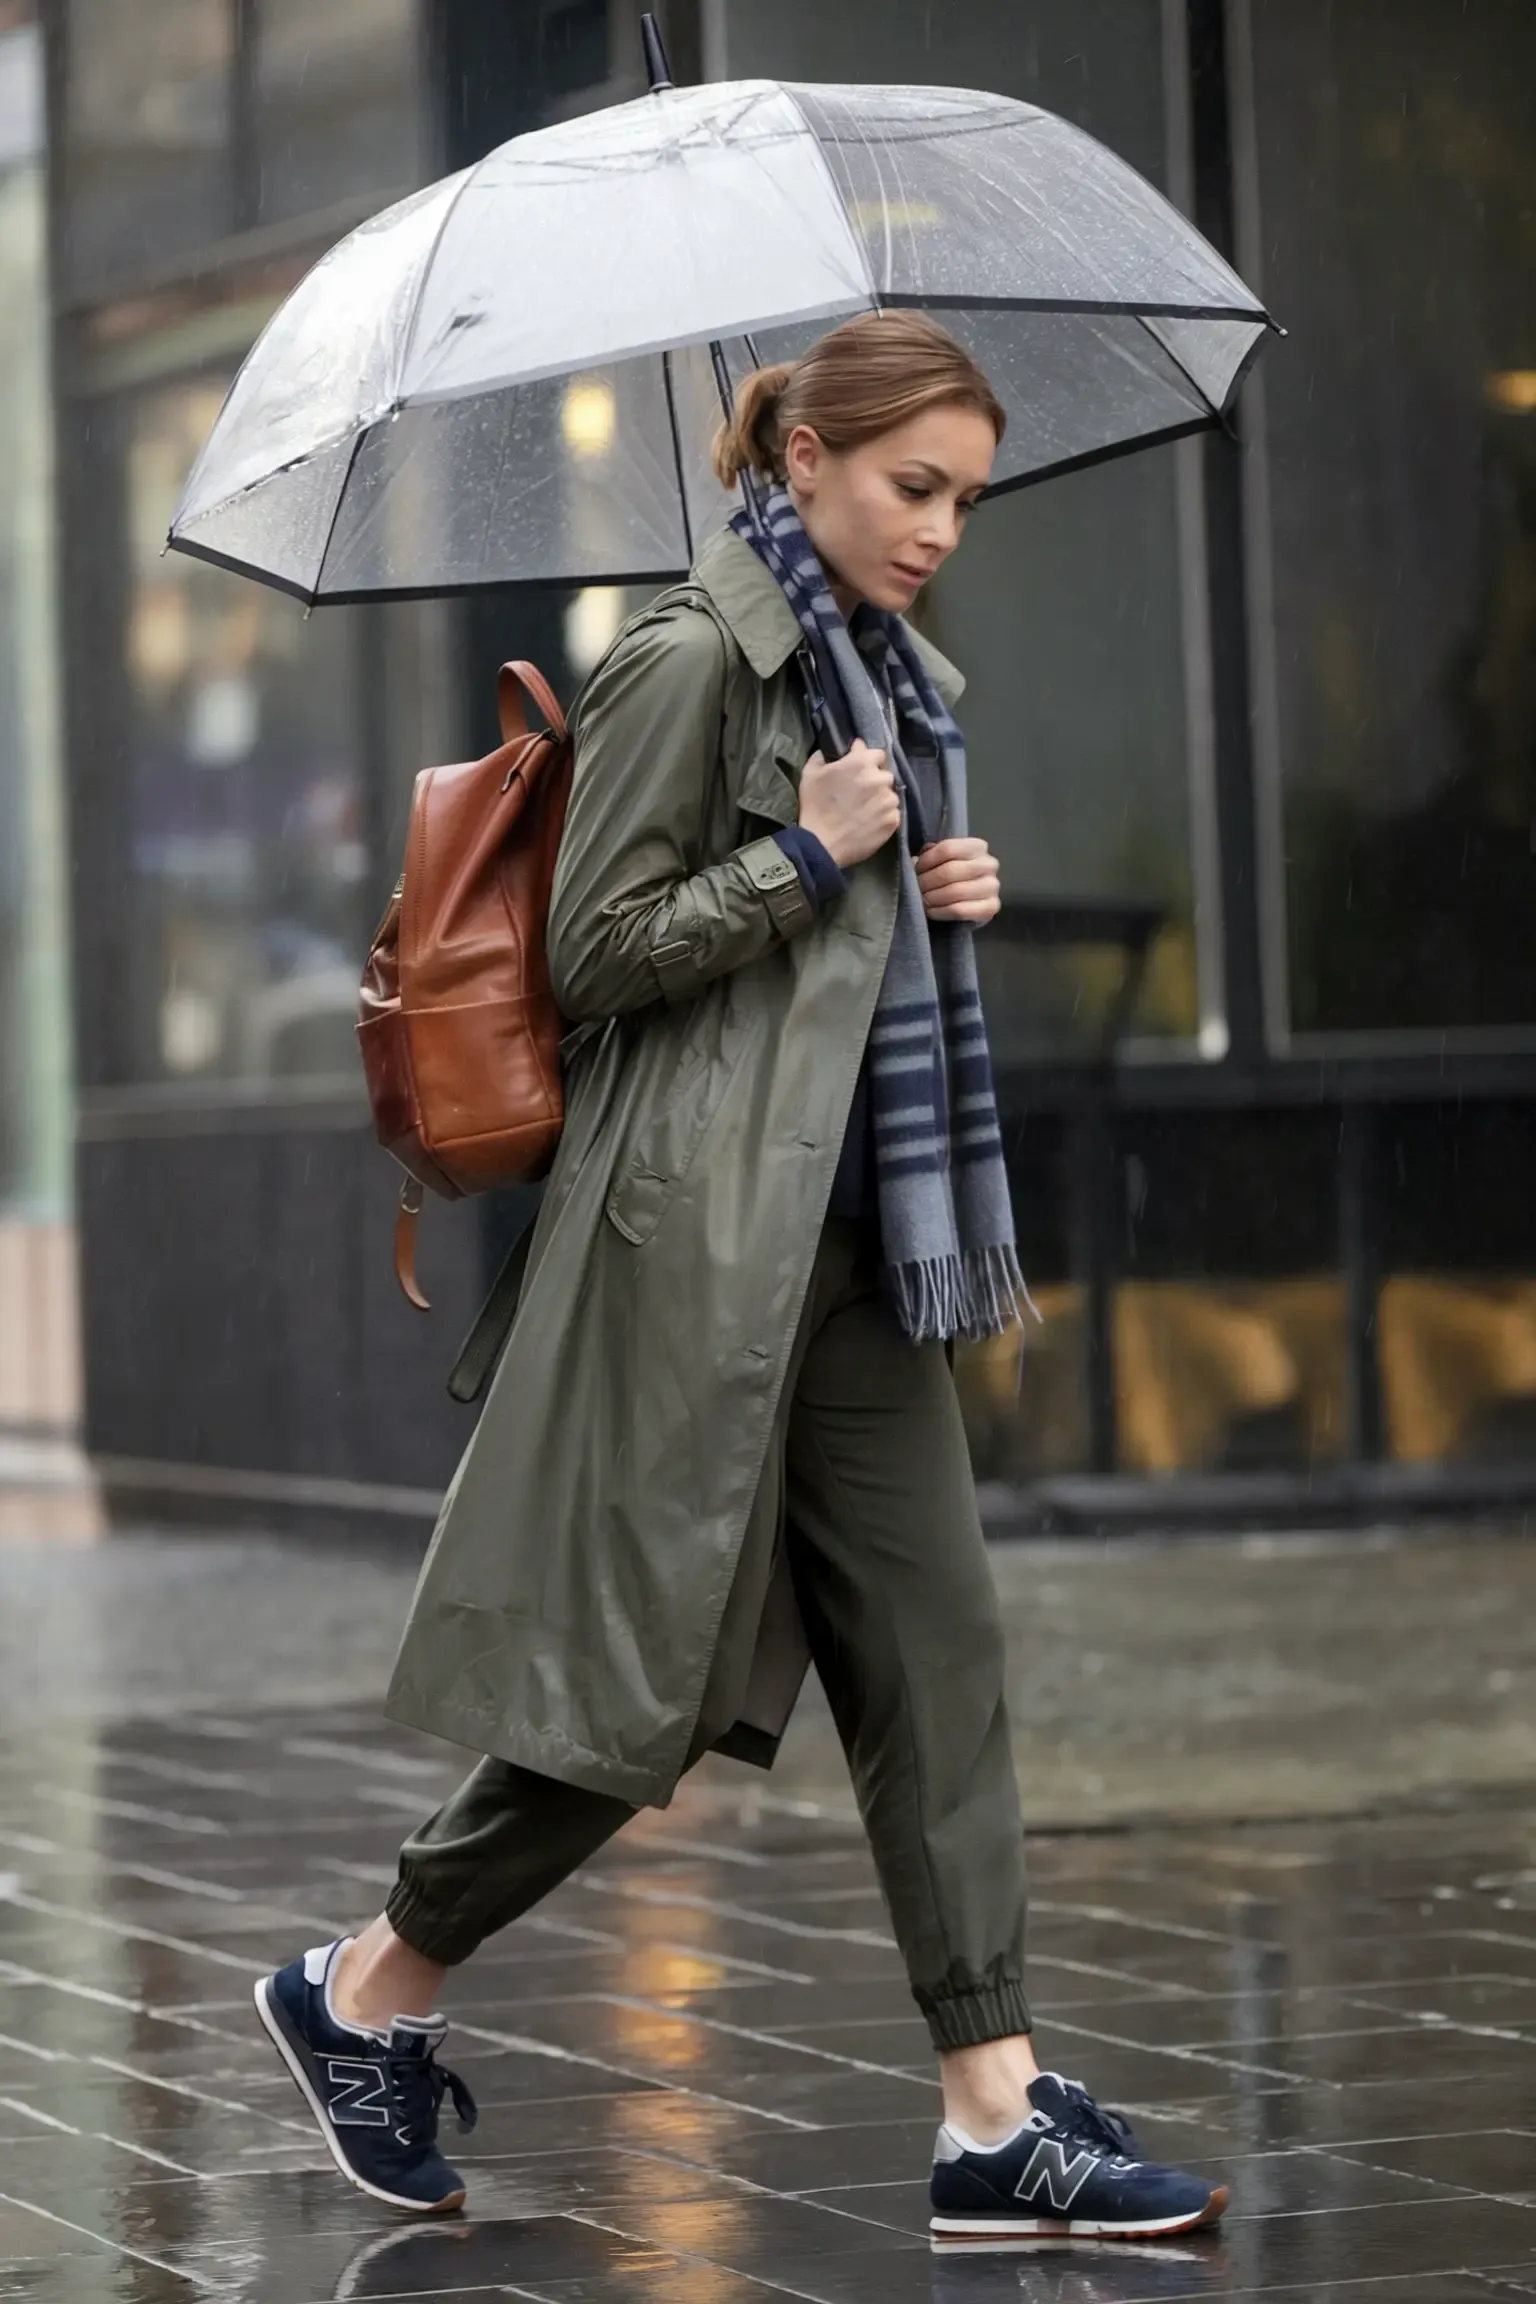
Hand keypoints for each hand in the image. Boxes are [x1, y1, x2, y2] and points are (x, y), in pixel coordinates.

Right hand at [797, 740, 900, 868]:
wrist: (821, 843)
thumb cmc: (814, 806)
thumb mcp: (810, 774)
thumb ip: (824, 756)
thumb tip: (832, 750)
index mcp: (861, 763)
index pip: (877, 754)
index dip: (868, 761)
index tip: (859, 770)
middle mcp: (880, 779)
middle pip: (885, 775)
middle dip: (875, 780)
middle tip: (860, 792)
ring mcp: (889, 801)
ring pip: (890, 795)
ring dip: (881, 799)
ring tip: (865, 810)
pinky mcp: (893, 821)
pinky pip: (893, 813)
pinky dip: (884, 816)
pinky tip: (870, 822)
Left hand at [916, 837, 1001, 923]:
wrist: (966, 901)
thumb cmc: (950, 876)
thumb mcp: (941, 859)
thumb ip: (930, 854)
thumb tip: (915, 859)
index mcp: (977, 846)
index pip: (947, 849)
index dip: (926, 861)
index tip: (916, 869)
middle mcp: (989, 864)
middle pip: (950, 871)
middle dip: (927, 882)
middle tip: (916, 888)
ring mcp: (992, 886)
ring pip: (955, 891)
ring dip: (932, 898)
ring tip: (922, 900)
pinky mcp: (992, 907)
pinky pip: (960, 910)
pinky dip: (941, 912)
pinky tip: (931, 911)